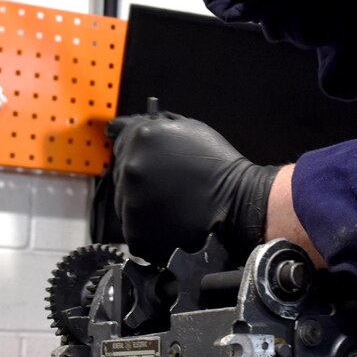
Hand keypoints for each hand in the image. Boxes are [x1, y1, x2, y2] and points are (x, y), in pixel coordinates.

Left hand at [106, 111, 278, 265]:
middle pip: (121, 172)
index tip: (151, 160)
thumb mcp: (189, 128)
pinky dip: (147, 226)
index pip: (119, 141)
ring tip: (170, 203)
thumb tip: (123, 126)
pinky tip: (168, 218)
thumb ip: (153, 124)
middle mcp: (131, 169)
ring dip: (141, 202)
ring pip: (124, 200)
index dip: (137, 150)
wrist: (238, 203)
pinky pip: (133, 227)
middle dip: (141, 176)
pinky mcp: (136, 232)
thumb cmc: (218, 167)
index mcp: (141, 139)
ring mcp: (131, 202)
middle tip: (168, 183)